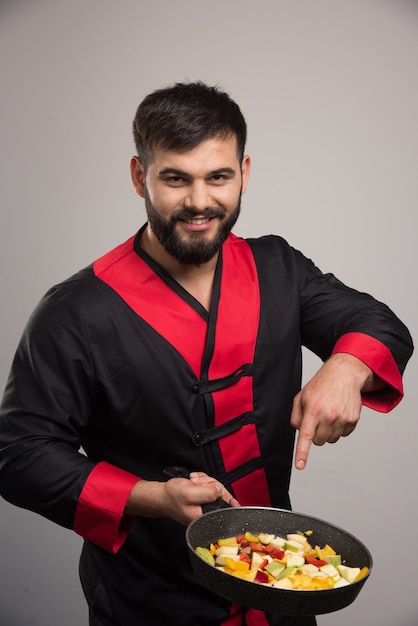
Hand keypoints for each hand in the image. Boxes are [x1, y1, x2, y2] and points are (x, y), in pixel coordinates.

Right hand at [125, 472, 238, 524]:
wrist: (161, 494)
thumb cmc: (171, 497)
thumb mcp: (190, 493)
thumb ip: (208, 492)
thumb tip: (220, 489)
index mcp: (204, 517)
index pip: (223, 508)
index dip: (227, 498)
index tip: (237, 503)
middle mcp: (206, 511)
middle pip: (220, 492)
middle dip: (209, 483)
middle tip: (197, 483)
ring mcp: (204, 503)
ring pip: (214, 486)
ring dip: (203, 480)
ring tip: (193, 482)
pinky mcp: (202, 495)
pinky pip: (208, 483)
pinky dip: (201, 479)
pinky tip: (193, 481)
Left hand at [290, 353, 373, 469]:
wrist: (345, 374)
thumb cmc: (321, 385)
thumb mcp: (302, 397)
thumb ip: (296, 416)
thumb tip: (299, 432)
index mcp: (313, 410)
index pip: (306, 436)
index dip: (302, 452)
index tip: (300, 465)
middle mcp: (329, 416)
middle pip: (318, 442)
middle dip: (316, 434)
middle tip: (317, 418)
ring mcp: (343, 419)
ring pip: (331, 440)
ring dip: (328, 432)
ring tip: (328, 413)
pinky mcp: (353, 420)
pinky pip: (343, 435)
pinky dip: (339, 428)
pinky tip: (338, 413)